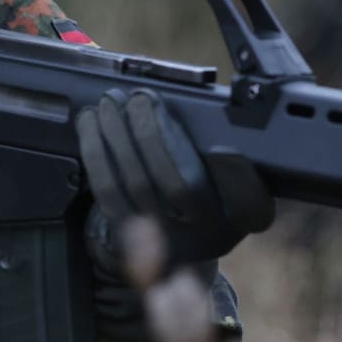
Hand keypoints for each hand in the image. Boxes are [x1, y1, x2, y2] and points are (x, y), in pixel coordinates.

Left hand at [74, 89, 271, 338]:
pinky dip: (96, 152)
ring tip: (110, 102)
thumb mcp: (229, 171)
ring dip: (118, 134)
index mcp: (245, 217)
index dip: (238, 174)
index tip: (220, 143)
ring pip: (139, 184)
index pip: (251, 203)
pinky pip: (108, 192)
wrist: (174, 232)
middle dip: (153, 131)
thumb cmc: (204, 182)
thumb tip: (198, 124)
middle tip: (138, 97)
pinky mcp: (129, 240)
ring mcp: (167, 244)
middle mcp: (209, 237)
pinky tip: (91, 124)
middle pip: (181, 185)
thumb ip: (224, 150)